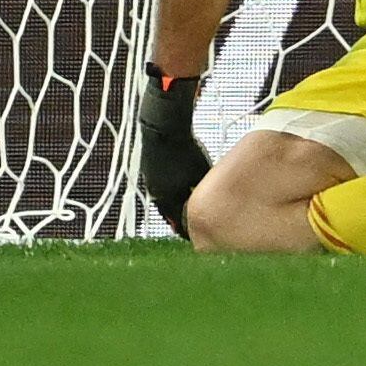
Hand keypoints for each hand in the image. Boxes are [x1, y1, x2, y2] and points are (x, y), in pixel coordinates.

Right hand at [133, 70, 211, 233]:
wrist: (164, 127)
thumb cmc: (185, 149)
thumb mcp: (199, 171)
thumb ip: (204, 189)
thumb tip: (215, 200)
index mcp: (167, 197)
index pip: (178, 223)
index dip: (189, 232)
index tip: (199, 238)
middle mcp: (156, 193)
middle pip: (170, 214)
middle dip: (182, 219)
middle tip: (193, 227)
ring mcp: (151, 181)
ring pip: (166, 200)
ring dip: (176, 205)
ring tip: (187, 208)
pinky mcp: (150, 170)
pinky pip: (162, 187)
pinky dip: (171, 191)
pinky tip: (181, 187)